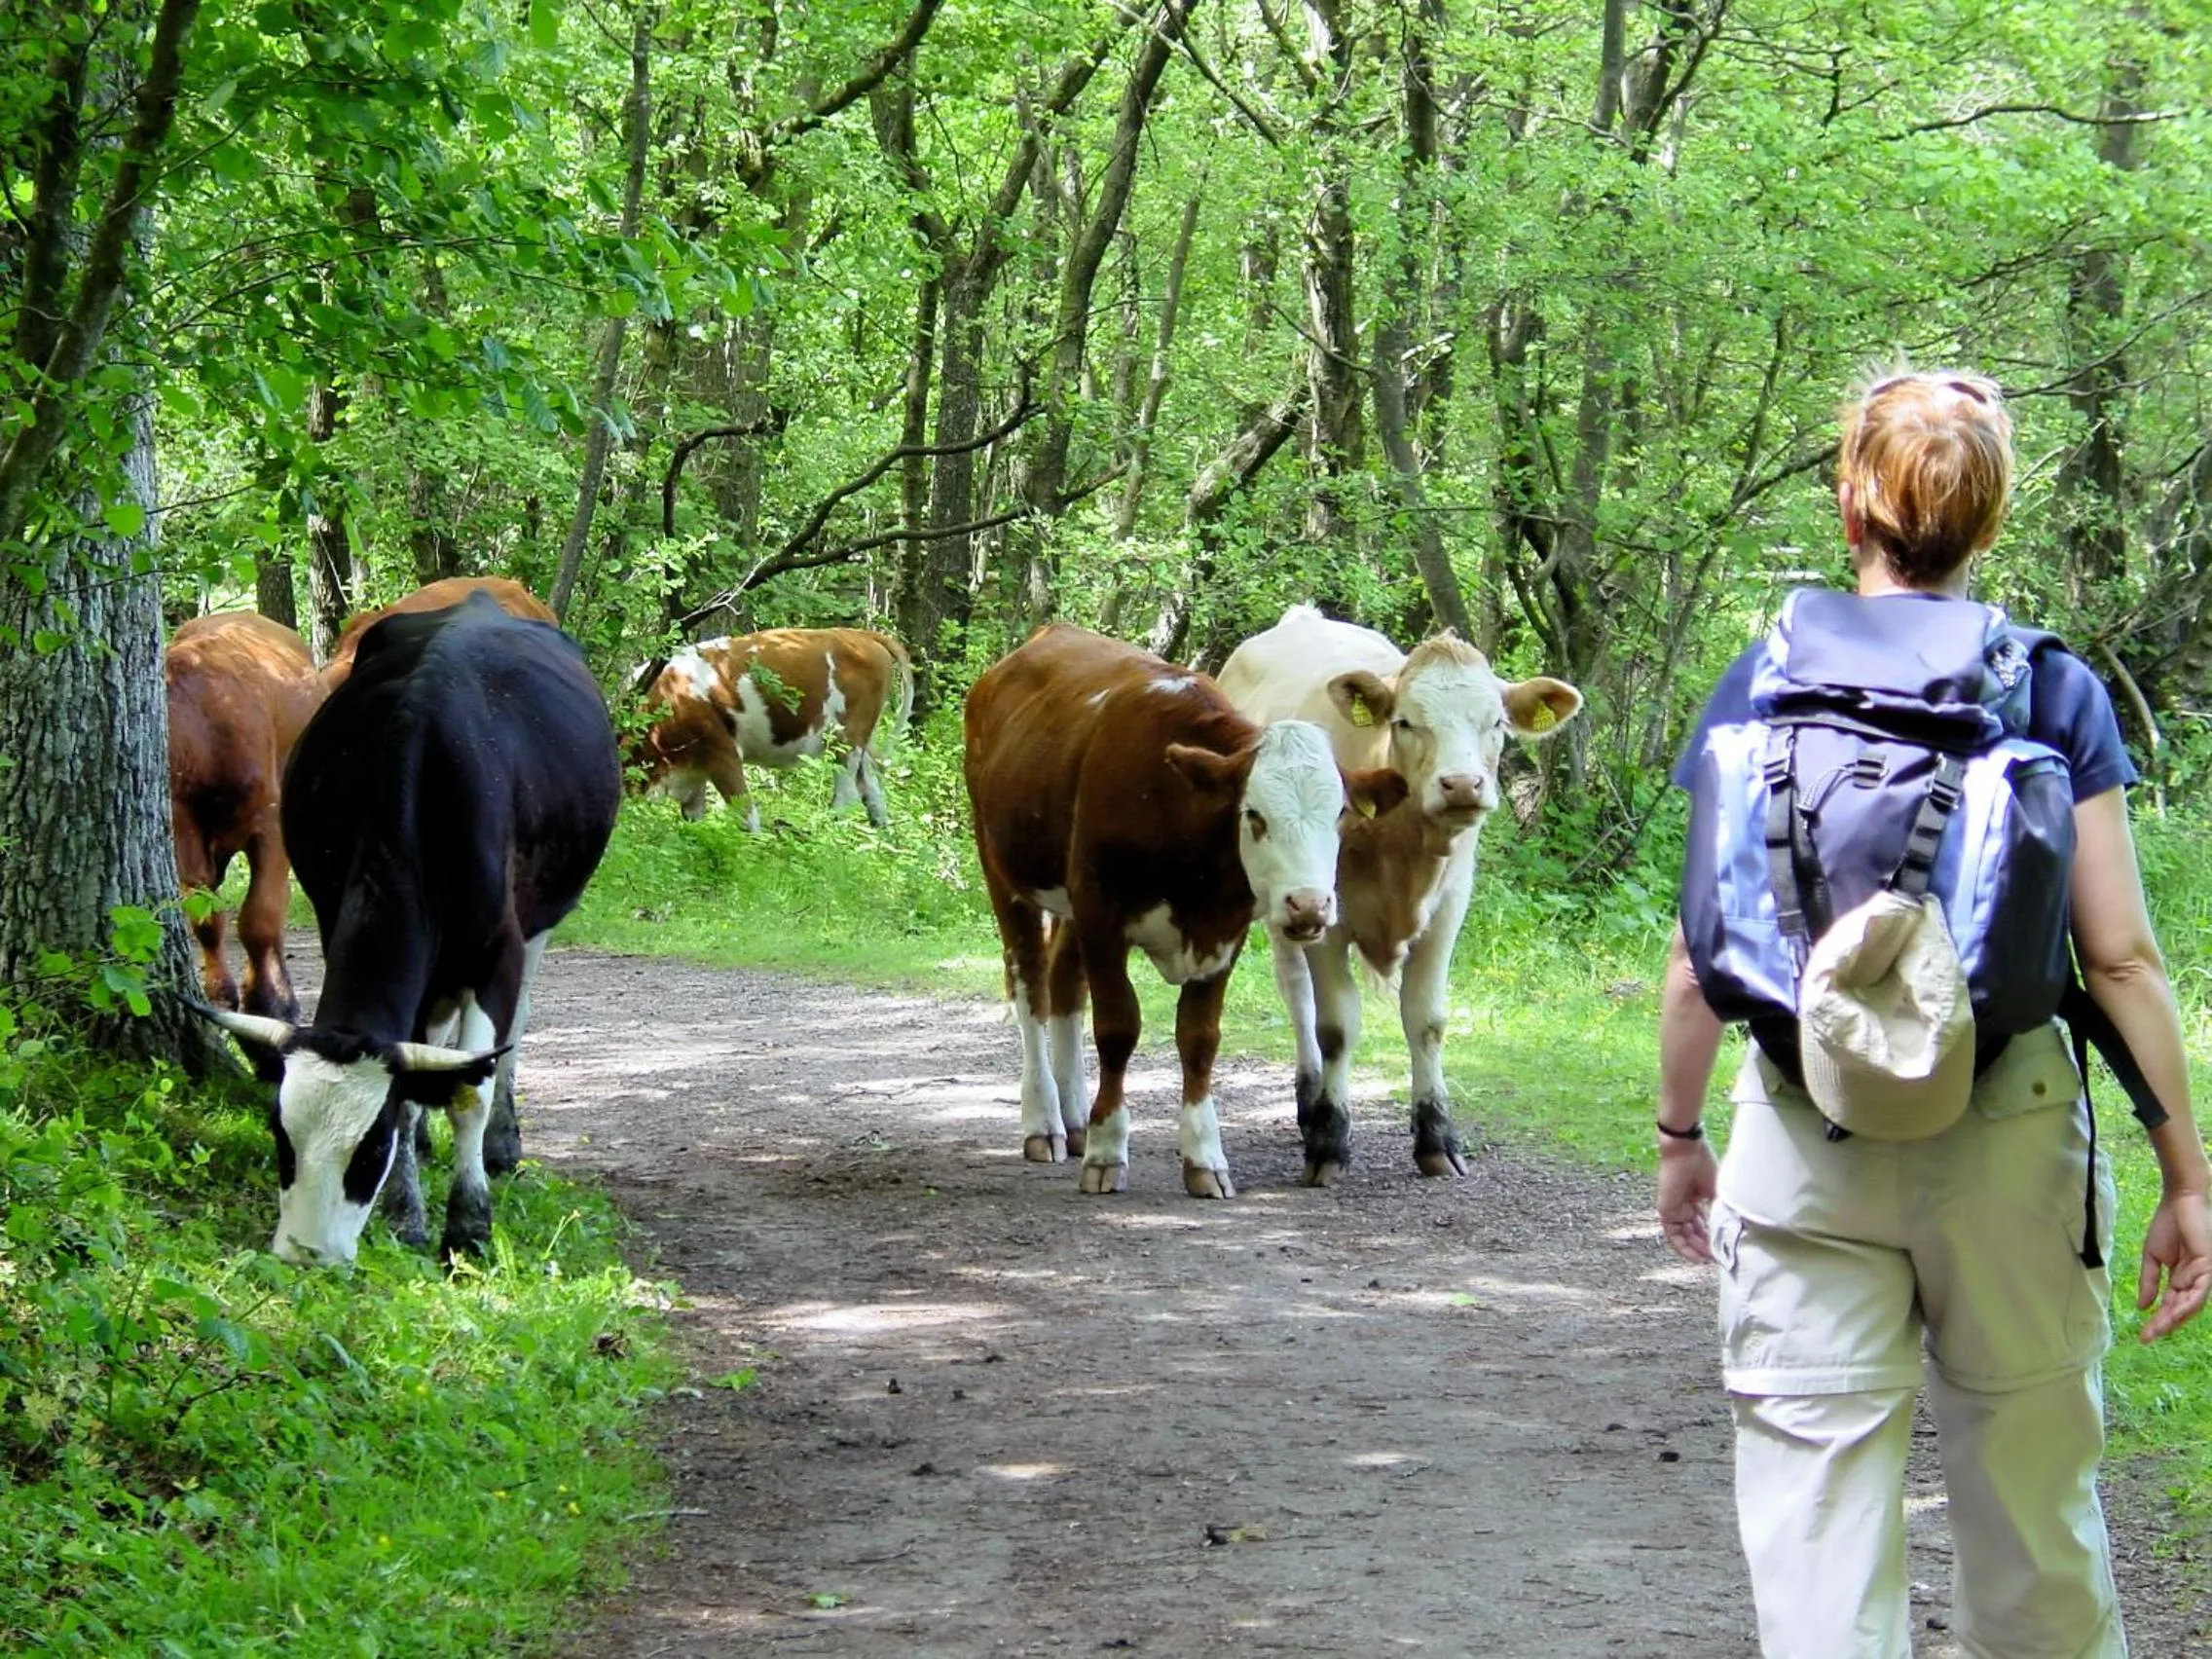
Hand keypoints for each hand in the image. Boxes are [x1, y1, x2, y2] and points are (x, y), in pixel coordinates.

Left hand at [1657, 1137, 1718, 1264]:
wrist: (1685, 1150)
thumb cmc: (1702, 1164)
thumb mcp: (1717, 1191)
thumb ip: (1719, 1210)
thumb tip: (1730, 1230)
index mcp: (1696, 1199)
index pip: (1704, 1224)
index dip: (1714, 1237)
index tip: (1725, 1248)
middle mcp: (1684, 1206)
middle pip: (1695, 1233)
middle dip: (1706, 1247)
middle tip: (1719, 1258)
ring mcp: (1674, 1209)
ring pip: (1685, 1236)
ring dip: (1697, 1250)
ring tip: (1710, 1260)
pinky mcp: (1666, 1210)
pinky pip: (1673, 1234)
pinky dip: (1684, 1247)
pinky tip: (1697, 1257)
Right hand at [2138, 1188, 2211, 1342]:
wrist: (2178, 1201)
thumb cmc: (2167, 1225)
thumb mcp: (2152, 1258)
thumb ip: (2149, 1282)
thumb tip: (2142, 1307)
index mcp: (2182, 1280)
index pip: (2171, 1306)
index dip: (2157, 1322)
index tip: (2142, 1337)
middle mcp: (2195, 1281)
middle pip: (2182, 1310)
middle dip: (2165, 1325)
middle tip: (2147, 1338)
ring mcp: (2204, 1274)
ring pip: (2193, 1304)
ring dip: (2176, 1318)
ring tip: (2159, 1328)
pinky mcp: (2209, 1265)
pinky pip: (2201, 1290)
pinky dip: (2189, 1302)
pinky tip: (2176, 1311)